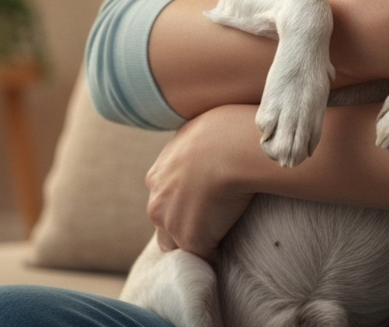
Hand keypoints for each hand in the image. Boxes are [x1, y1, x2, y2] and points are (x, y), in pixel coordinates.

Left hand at [146, 105, 259, 261]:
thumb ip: (191, 145)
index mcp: (157, 176)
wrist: (231, 149)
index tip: (202, 202)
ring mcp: (172, 224)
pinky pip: (204, 258)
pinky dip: (216, 257)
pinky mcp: (192, 240)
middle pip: (165, 226)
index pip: (164, 200)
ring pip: (178, 245)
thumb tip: (205, 140)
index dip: (182, 203)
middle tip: (212, 223)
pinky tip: (231, 249)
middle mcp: (157, 202)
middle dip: (183, 227)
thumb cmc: (223, 129)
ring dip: (197, 244)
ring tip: (220, 241)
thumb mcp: (196, 130)